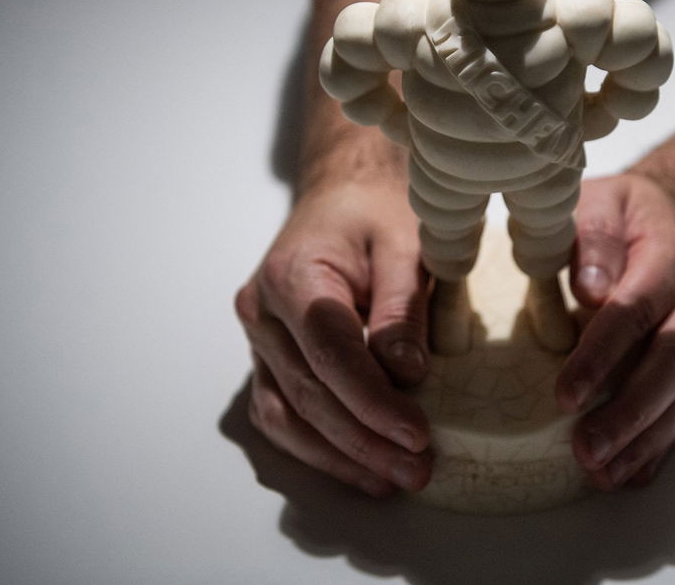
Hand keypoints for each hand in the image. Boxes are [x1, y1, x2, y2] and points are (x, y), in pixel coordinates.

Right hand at [233, 177, 432, 496]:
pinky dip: (319, 447)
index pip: (329, 353)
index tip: (416, 435)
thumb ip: (401, 307)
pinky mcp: (267, 358)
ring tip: (393, 480)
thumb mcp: (405, 242)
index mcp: (292, 275)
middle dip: (364, 441)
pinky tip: (362, 467)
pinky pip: (283, 413)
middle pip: (308, 393)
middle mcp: (261, 312)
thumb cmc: (376, 212)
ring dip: (339, 457)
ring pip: (286, 416)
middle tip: (417, 470)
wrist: (343, 193)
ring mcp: (257, 339)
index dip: (371, 402)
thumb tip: (406, 374)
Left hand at [557, 173, 674, 488]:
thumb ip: (592, 240)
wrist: (672, 213)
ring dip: (646, 439)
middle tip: (587, 448)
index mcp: (673, 257)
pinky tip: (632, 474)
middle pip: (672, 362)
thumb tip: (590, 291)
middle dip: (630, 412)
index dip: (601, 355)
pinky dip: (661, 445)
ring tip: (603, 473)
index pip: (636, 309)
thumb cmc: (622, 214)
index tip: (564, 394)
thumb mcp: (600, 203)